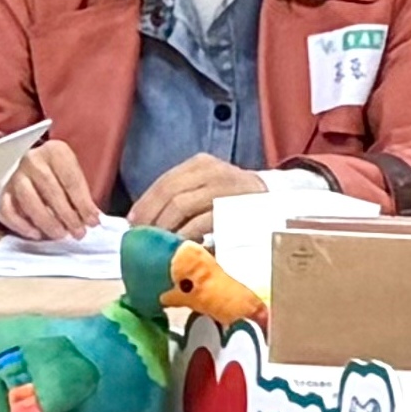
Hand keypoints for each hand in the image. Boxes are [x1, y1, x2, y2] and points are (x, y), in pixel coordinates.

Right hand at [0, 137, 99, 240]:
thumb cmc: (58, 174)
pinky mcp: (4, 191)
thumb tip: (91, 220)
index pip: (71, 179)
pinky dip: (21, 225)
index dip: (83, 204)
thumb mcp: (73, 175)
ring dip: (46, 221)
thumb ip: (82, 196)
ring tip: (60, 234)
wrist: (33, 165)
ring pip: (29, 200)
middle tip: (78, 232)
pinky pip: (8, 210)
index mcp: (55, 152)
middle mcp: (32, 160)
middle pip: (50, 190)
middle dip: (67, 215)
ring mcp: (16, 175)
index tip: (93, 221)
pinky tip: (36, 234)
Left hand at [122, 155, 271, 240]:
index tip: (133, 224)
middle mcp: (212, 170)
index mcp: (201, 164)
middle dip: (152, 218)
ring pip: (182, 205)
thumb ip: (180, 200)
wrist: (278, 204)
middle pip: (170, 193)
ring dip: (165, 228)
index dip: (145, 204)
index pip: (164, 182)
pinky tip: (180, 247)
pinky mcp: (235, 207)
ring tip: (157, 245)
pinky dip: (186, 235)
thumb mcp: (207, 192)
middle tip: (142, 240)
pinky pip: (202, 221)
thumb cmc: (235, 204)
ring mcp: (225, 187)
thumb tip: (141, 221)